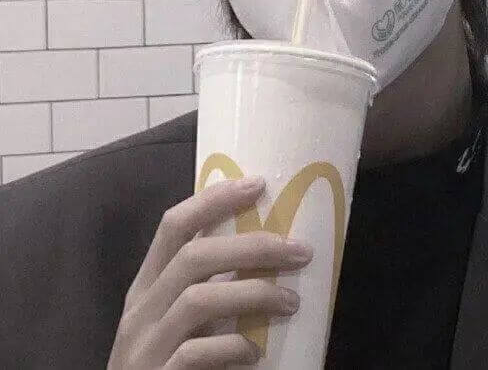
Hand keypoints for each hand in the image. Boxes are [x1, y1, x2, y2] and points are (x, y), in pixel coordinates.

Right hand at [107, 177, 313, 367]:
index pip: (174, 225)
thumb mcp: (177, 318)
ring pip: (198, 301)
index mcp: (147, 286)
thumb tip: (267, 253)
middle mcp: (140, 310)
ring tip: (291, 301)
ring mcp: (144, 346)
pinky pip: (196, 353)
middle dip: (252, 247)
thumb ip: (206, 287)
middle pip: (194, 258)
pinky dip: (232, 347)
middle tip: (299, 250)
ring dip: (253, 294)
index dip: (214, 200)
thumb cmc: (166, 361)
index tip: (258, 183)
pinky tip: (256, 353)